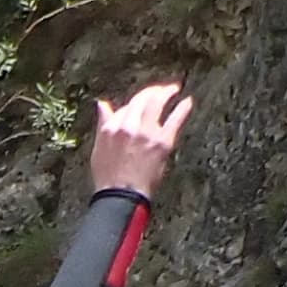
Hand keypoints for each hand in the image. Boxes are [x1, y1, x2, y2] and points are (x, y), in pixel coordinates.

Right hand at [90, 80, 194, 199]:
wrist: (121, 196)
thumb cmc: (108, 178)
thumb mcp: (99, 149)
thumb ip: (103, 125)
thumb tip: (102, 105)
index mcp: (111, 128)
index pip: (126, 107)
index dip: (136, 103)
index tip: (143, 103)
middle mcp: (128, 126)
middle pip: (142, 99)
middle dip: (152, 92)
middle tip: (161, 90)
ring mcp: (146, 133)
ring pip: (158, 103)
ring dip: (167, 93)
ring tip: (173, 89)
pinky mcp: (162, 141)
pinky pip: (175, 119)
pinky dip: (182, 108)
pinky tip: (187, 101)